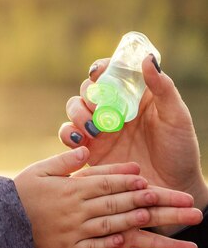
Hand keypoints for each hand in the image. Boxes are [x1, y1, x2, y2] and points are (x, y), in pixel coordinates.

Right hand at [14, 147, 201, 247]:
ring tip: (148, 214)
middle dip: (137, 196)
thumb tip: (86, 149)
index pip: (103, 182)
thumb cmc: (20, 192)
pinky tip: (124, 241)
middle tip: (158, 193)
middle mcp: (74, 210)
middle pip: (112, 202)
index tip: (141, 174)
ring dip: (130, 219)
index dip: (124, 177)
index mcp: (68, 189)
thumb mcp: (39, 170)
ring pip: (108, 224)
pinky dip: (110, 245)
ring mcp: (73, 231)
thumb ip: (64, 161)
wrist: (1, 219)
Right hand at [59, 56, 207, 231]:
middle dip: (87, 95)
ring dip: (77, 114)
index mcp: (132, 96)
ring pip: (74, 109)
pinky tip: (81, 141)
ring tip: (93, 129)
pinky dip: (68, 135)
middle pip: (87, 90)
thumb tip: (147, 59)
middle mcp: (112, 109)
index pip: (109, 74)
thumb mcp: (176, 118)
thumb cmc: (180, 151)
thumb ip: (163, 89)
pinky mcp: (88, 148)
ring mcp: (98, 128)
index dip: (99, 69)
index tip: (98, 73)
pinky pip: (68, 135)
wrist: (172, 187)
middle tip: (98, 108)